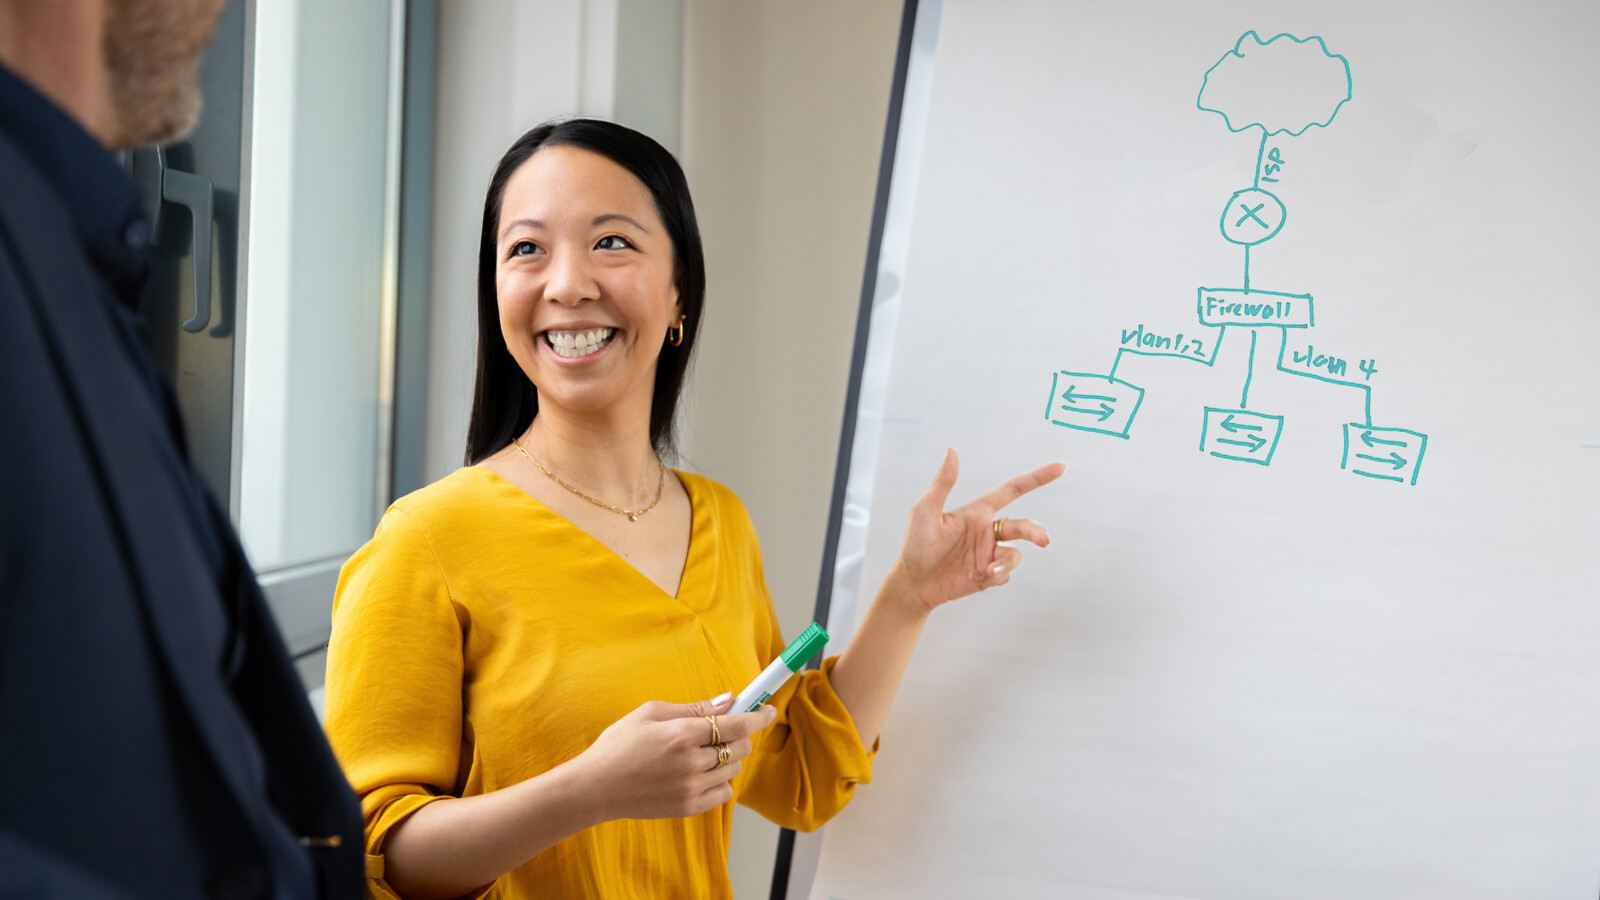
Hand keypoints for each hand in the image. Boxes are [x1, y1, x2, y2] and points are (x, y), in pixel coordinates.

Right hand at [575, 692, 776, 821]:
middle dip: (739, 735)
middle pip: (740, 747)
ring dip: (728, 758)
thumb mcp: (651, 713)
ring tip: (703, 752)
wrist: (595, 788)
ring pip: (733, 770)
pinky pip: (724, 793)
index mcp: (682, 735)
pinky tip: (700, 773)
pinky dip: (720, 781)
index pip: (736, 725)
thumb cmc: (618, 745)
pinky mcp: (688, 807)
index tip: (767, 710)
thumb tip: (728, 701)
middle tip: (723, 730)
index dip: (757, 716)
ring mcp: (690, 788)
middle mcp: (691, 763)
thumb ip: (693, 708)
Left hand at [891, 449, 1064, 613]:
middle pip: (1023, 526)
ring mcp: (989, 553)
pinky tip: (972, 579)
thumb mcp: (926, 511)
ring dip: (1004, 563)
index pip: (1012, 490)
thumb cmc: (916, 544)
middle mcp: (987, 531)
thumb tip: (951, 451)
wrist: (914, 583)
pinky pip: (1003, 574)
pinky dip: (992, 576)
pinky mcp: (988, 575)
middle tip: (1044, 540)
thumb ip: (943, 483)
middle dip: (1035, 532)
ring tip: (987, 571)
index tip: (1059, 468)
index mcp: (977, 511)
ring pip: (1014, 555)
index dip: (1036, 478)